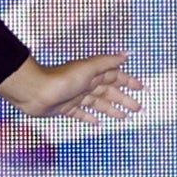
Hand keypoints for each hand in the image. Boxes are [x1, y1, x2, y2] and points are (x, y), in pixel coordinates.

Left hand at [9, 54, 142, 126]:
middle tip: (138, 108)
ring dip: (112, 109)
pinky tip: (99, 122)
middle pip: (110, 92)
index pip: (116, 77)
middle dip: (125, 99)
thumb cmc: (61, 79)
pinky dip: (91, 118)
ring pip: (99, 104)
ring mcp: (77, 97)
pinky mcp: (66, 108)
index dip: (129, 82)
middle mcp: (86, 85)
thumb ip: (108, 61)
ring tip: (124, 117)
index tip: (142, 88)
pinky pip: (82, 114)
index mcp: (93, 74)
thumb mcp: (88, 68)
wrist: (35, 91)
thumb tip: (127, 54)